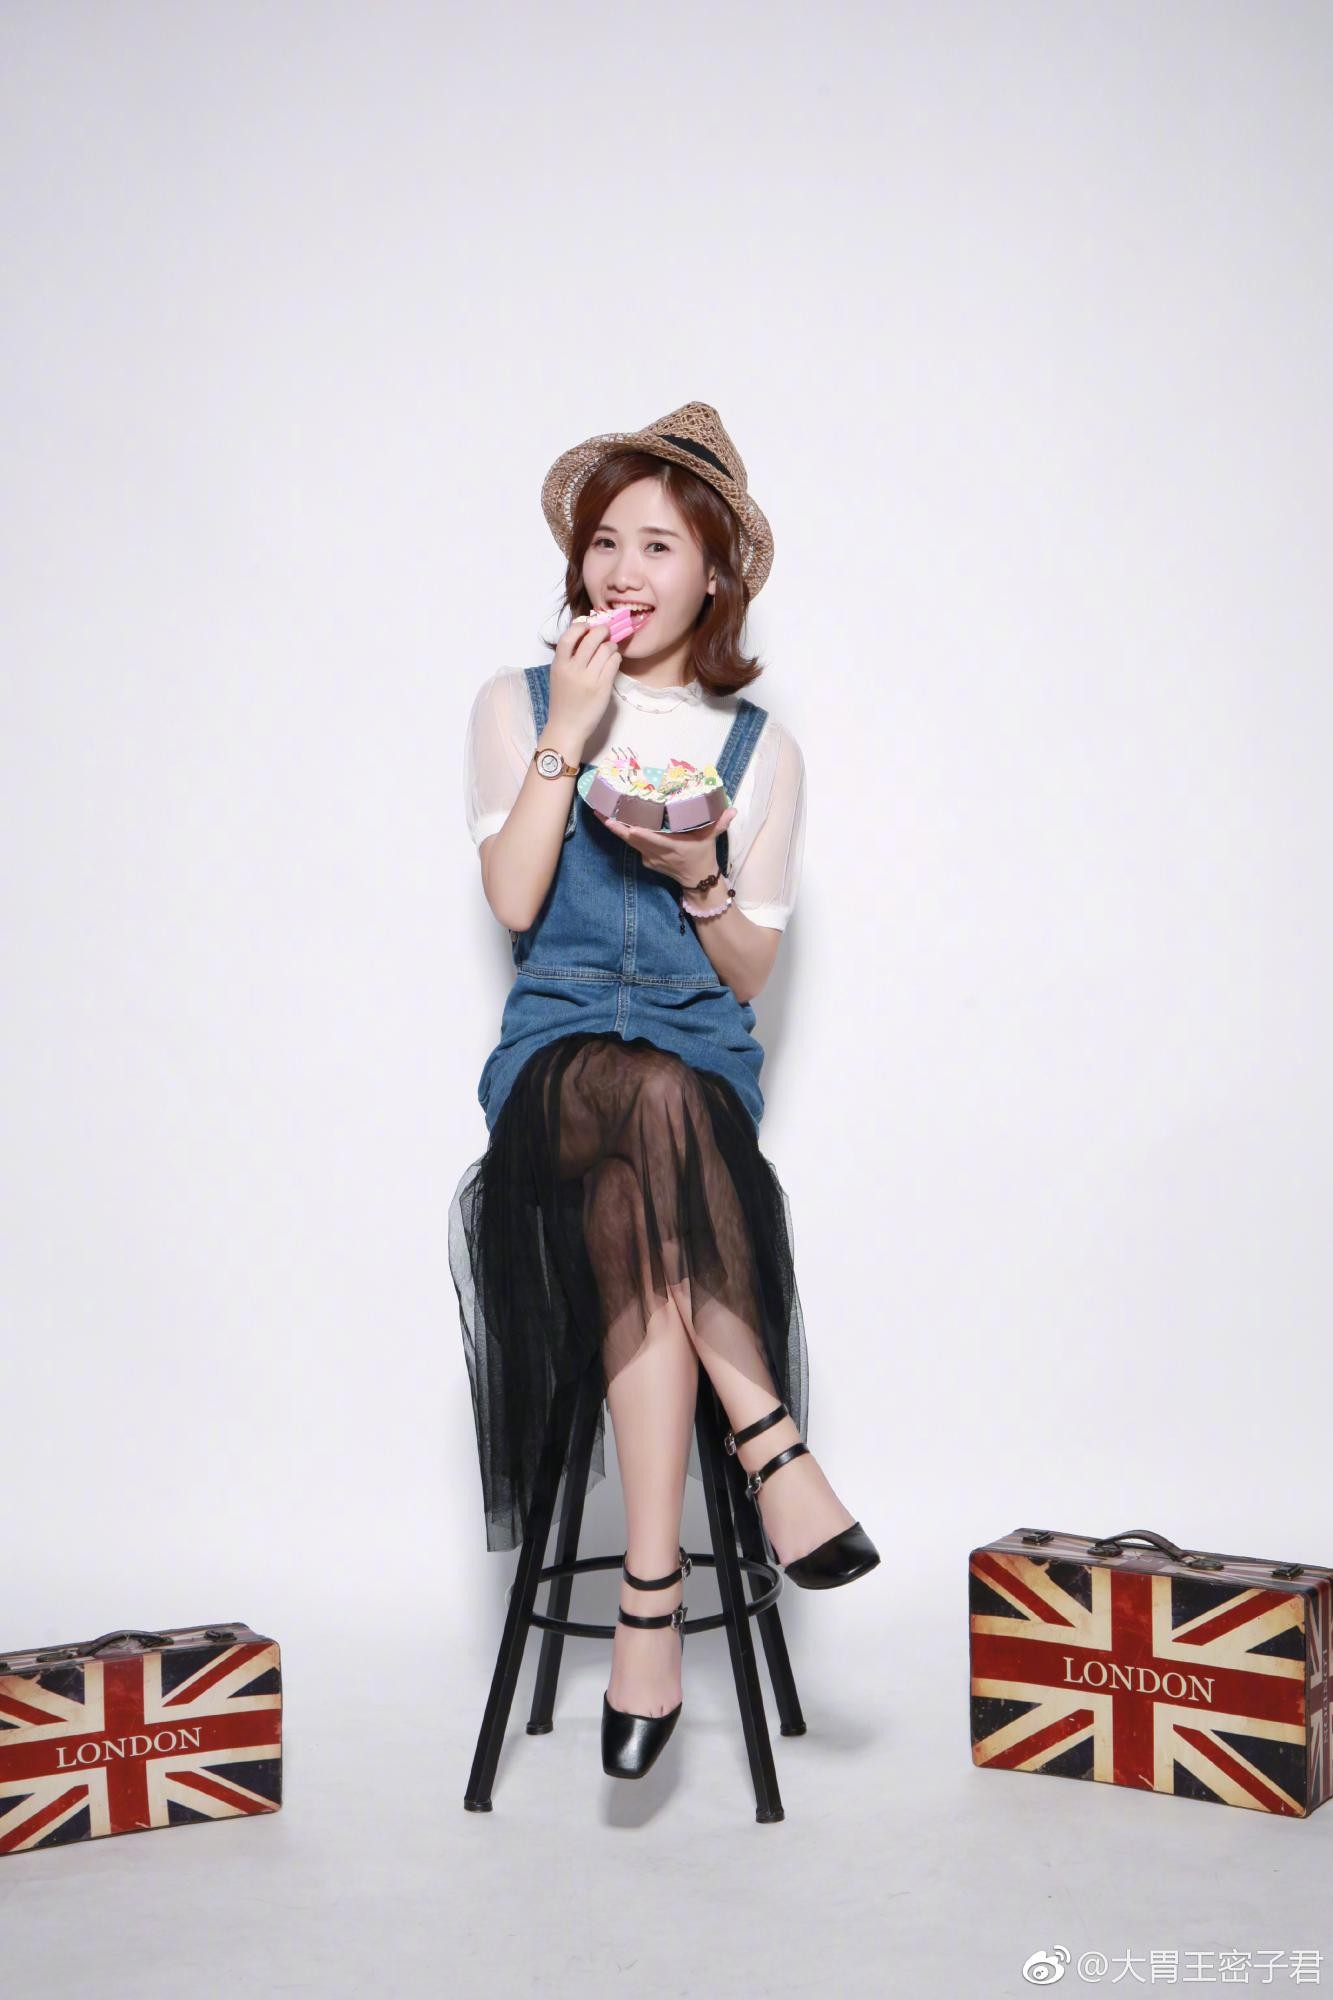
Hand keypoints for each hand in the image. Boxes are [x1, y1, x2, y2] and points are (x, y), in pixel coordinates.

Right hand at [546, 611, 621, 759]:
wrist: (566, 727)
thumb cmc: (563, 701)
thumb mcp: (558, 675)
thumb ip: (568, 657)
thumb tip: (587, 635)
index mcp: (559, 664)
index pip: (569, 635)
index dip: (581, 626)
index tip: (588, 626)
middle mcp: (573, 669)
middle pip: (592, 638)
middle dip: (602, 630)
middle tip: (606, 632)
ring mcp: (588, 678)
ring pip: (606, 649)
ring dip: (611, 645)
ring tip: (610, 649)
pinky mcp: (602, 687)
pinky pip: (614, 663)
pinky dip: (616, 658)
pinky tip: (614, 661)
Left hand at [598, 805, 738, 889]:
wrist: (697, 881)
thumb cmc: (703, 856)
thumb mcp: (712, 839)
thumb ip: (720, 823)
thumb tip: (731, 810)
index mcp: (670, 846)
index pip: (649, 838)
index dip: (634, 831)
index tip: (620, 820)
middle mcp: (656, 853)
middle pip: (630, 838)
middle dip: (614, 825)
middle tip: (599, 810)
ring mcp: (649, 857)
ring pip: (628, 841)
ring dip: (615, 827)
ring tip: (601, 811)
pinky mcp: (646, 859)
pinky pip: (633, 845)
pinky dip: (625, 833)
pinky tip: (616, 820)